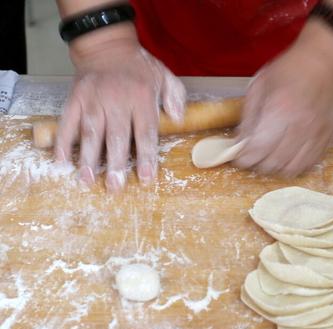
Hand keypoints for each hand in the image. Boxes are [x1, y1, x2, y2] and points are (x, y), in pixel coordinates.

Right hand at [56, 25, 185, 191]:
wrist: (106, 45)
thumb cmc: (139, 67)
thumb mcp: (165, 76)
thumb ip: (175, 96)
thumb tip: (179, 118)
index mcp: (142, 98)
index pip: (145, 132)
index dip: (145, 156)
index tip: (145, 178)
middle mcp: (117, 101)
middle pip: (116, 137)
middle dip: (115, 164)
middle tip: (114, 188)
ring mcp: (93, 100)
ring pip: (90, 133)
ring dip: (87, 159)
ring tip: (87, 181)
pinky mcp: (75, 99)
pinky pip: (67, 123)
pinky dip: (63, 143)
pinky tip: (61, 162)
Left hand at [232, 20, 332, 176]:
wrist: (325, 62)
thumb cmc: (290, 69)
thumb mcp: (260, 86)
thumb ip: (248, 117)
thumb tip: (240, 142)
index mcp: (279, 110)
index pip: (258, 149)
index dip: (244, 159)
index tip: (239, 157)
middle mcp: (299, 126)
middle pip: (274, 163)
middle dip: (258, 164)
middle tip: (254, 155)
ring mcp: (316, 134)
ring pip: (292, 168)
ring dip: (277, 168)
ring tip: (270, 157)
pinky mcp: (327, 137)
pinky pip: (309, 163)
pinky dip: (296, 165)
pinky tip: (288, 155)